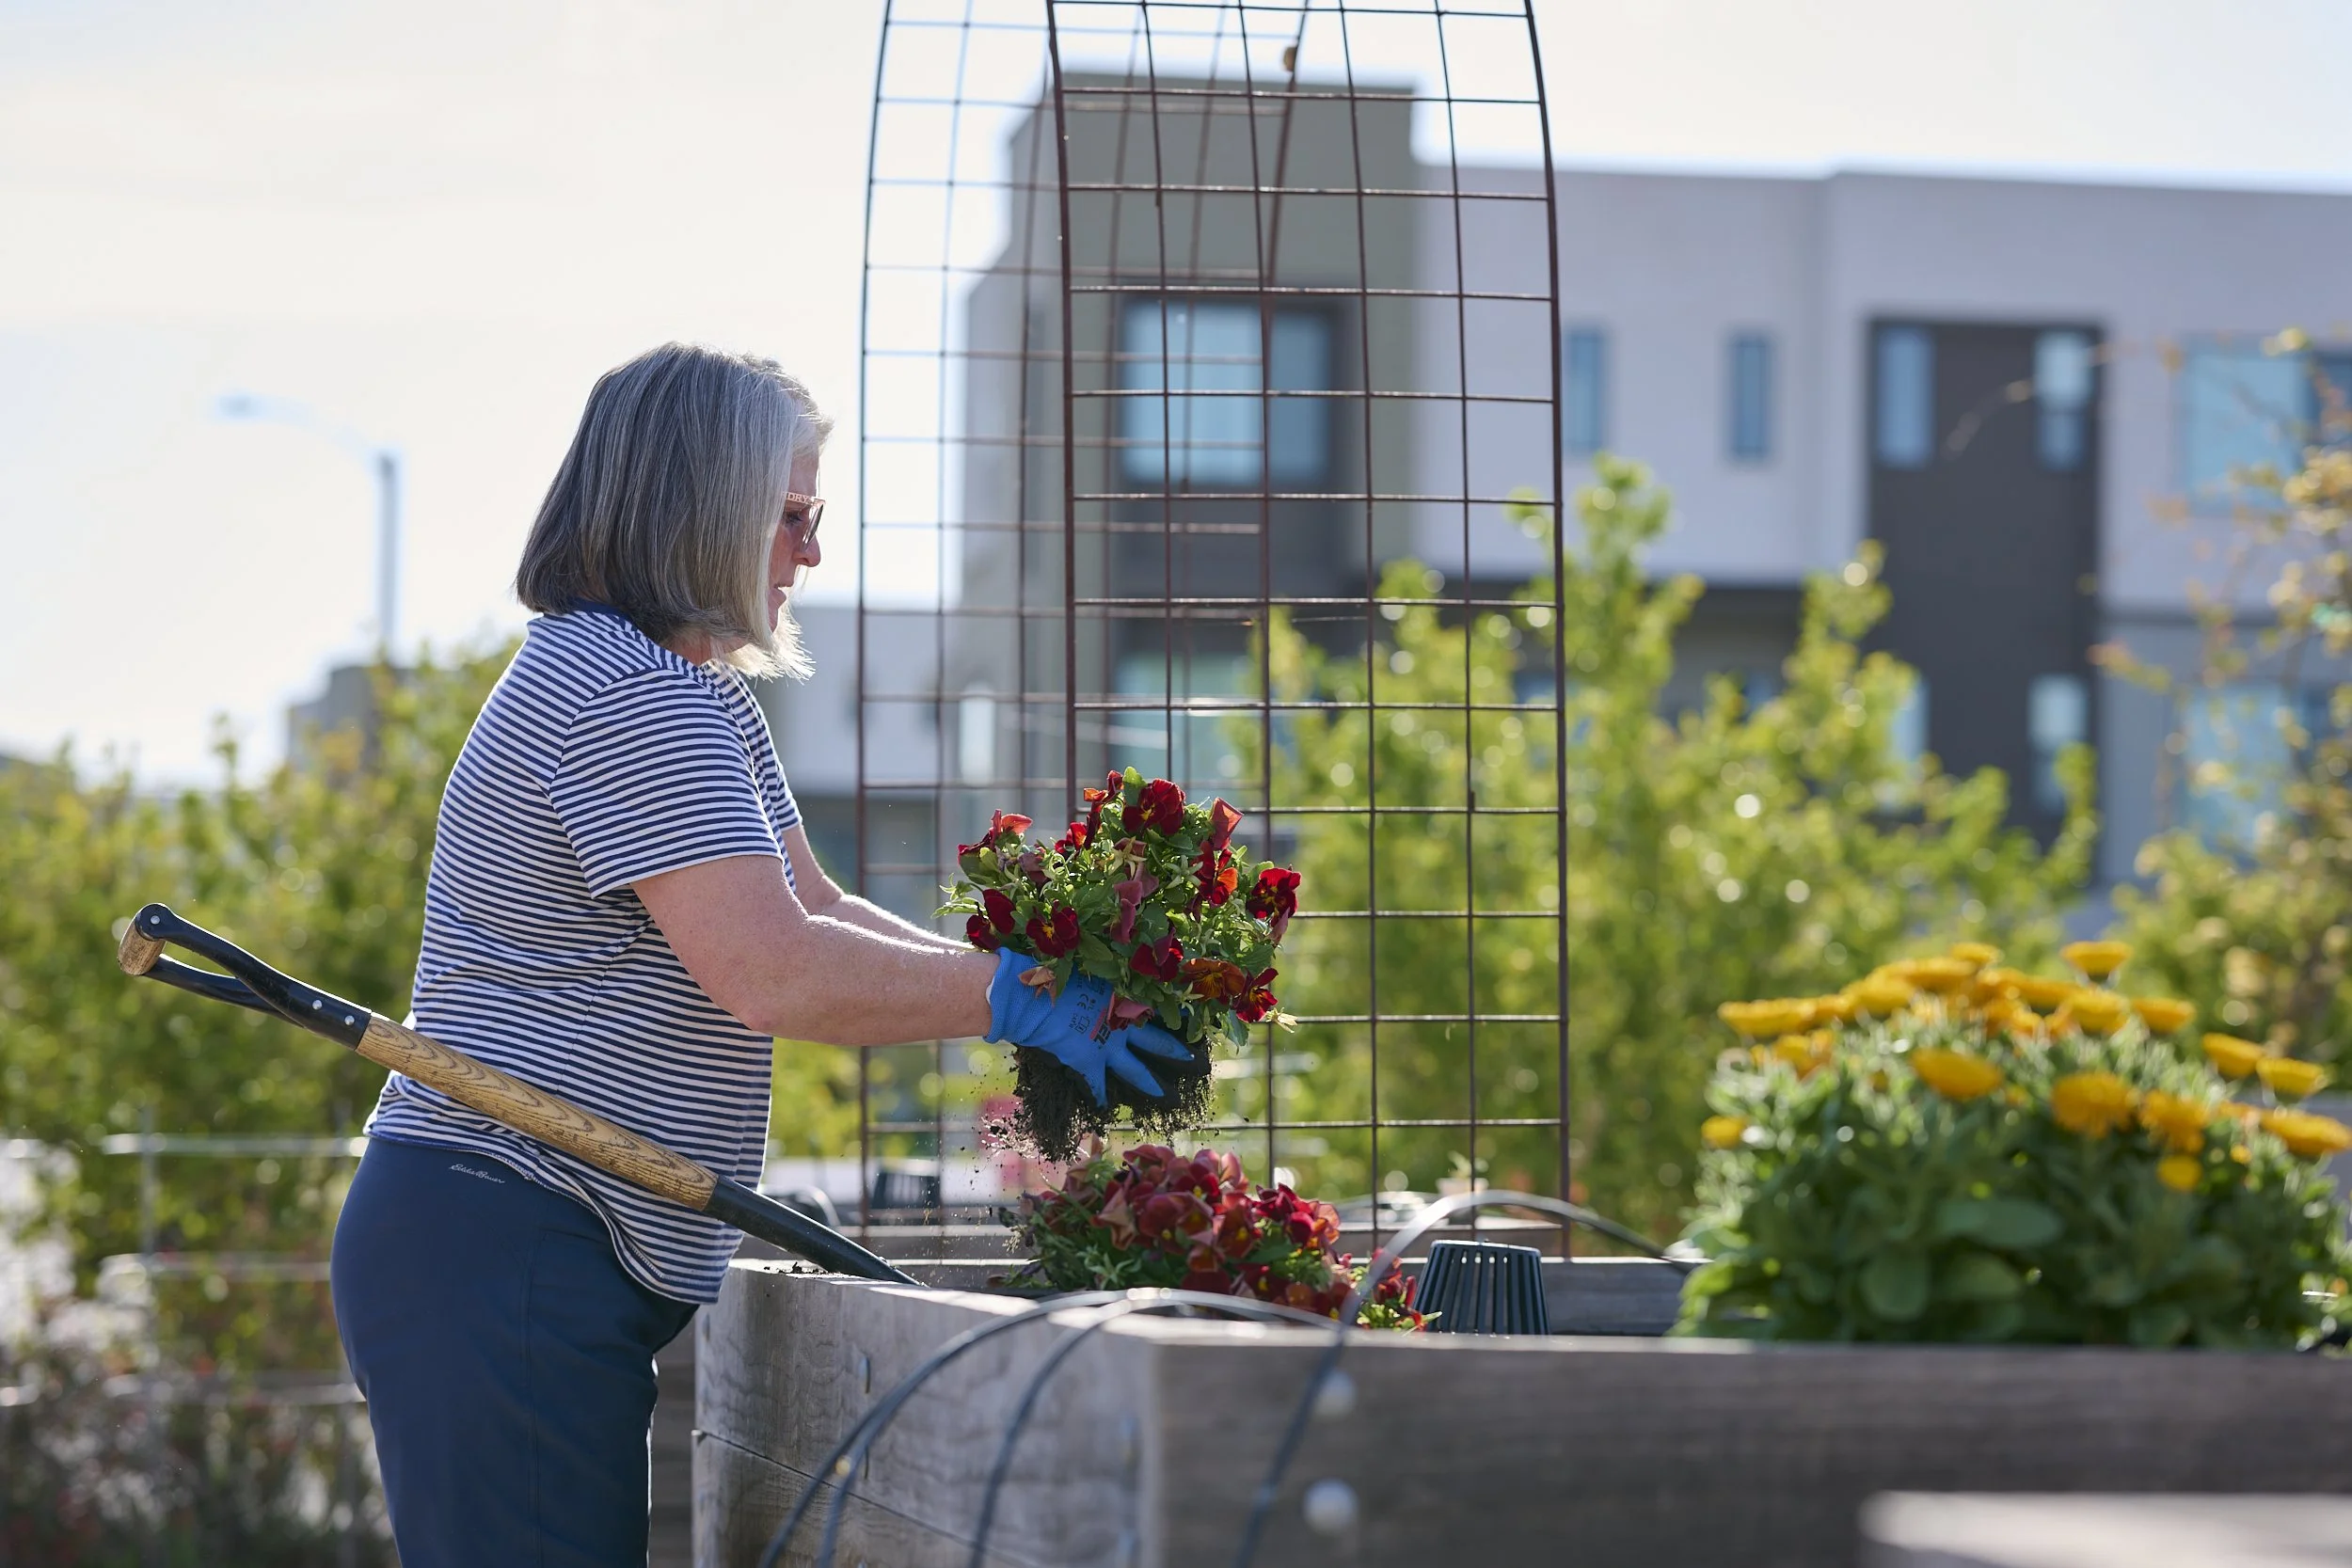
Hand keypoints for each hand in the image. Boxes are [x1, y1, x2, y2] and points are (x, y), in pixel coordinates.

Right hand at [984, 949, 1194, 1104]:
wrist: (1031, 997)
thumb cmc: (1056, 974)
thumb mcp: (1088, 968)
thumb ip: (1106, 977)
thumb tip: (1114, 974)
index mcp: (1124, 997)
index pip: (1159, 1008)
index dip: (1177, 1015)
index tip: (1194, 1020)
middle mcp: (1122, 1024)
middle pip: (1159, 1043)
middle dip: (1179, 1054)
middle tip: (1198, 1064)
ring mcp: (1107, 1046)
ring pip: (1136, 1070)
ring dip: (1152, 1084)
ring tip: (1169, 1098)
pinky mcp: (1088, 1062)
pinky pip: (1097, 1085)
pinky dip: (1100, 1096)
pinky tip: (1104, 1107)